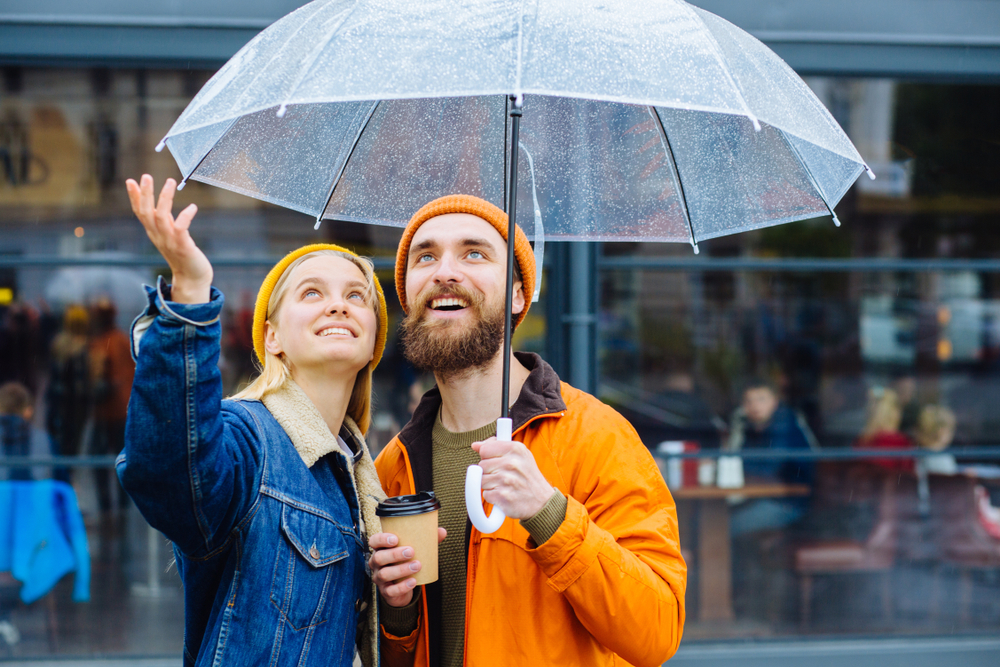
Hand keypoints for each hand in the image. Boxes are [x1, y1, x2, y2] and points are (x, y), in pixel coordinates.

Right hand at [125, 174, 211, 303]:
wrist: (192, 278)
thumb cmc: (181, 254)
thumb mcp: (167, 235)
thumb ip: (161, 221)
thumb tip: (156, 206)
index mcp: (153, 233)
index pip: (140, 213)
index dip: (134, 197)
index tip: (130, 181)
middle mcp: (158, 236)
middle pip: (147, 212)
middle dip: (145, 194)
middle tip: (146, 176)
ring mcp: (169, 241)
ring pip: (161, 217)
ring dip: (165, 198)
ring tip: (170, 181)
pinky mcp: (183, 246)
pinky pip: (181, 228)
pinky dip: (185, 216)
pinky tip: (192, 207)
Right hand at [369, 528, 446, 606]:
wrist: (404, 585)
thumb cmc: (406, 561)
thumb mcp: (414, 549)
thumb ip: (426, 540)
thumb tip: (442, 531)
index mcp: (380, 549)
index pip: (374, 541)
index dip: (382, 539)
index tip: (396, 539)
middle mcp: (376, 563)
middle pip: (379, 557)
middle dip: (394, 554)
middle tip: (411, 552)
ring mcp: (379, 578)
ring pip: (385, 574)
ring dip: (401, 569)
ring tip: (417, 566)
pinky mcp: (386, 591)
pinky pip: (391, 590)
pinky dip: (402, 586)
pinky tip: (413, 581)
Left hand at [472, 437, 553, 518]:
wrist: (542, 502)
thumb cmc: (528, 477)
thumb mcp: (519, 455)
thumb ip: (497, 447)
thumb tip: (475, 445)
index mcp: (515, 449)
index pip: (485, 449)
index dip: (488, 456)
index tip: (496, 461)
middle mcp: (511, 463)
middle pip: (481, 465)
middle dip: (489, 472)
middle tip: (504, 476)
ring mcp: (506, 480)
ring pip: (481, 480)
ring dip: (490, 485)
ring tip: (504, 485)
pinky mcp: (502, 496)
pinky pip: (486, 494)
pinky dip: (493, 496)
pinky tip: (505, 494)